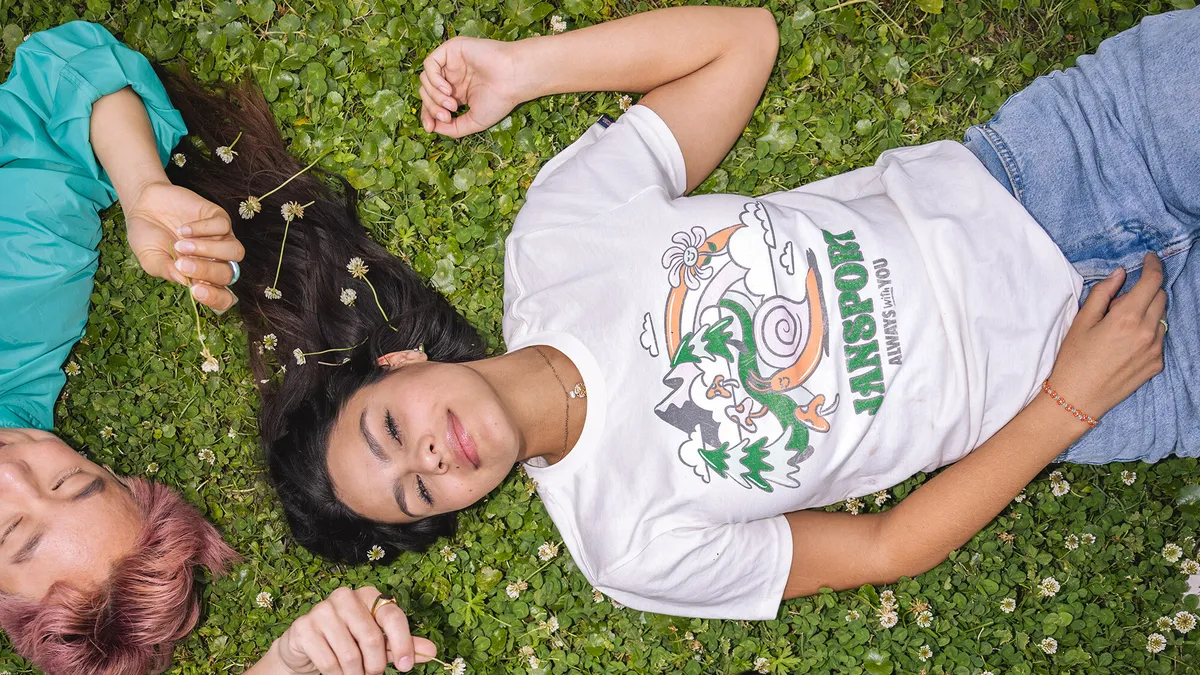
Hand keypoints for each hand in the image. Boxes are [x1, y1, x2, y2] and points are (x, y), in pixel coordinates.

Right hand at [123, 180, 243, 311]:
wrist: (143, 206)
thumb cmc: (148, 238)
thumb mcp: (151, 259)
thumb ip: (167, 271)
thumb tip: (186, 282)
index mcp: (202, 278)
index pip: (222, 297)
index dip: (215, 298)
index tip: (196, 291)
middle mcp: (216, 260)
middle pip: (227, 274)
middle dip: (206, 271)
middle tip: (181, 262)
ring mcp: (220, 239)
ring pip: (235, 251)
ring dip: (209, 250)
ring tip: (181, 245)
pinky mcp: (219, 218)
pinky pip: (223, 226)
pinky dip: (203, 229)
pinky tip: (182, 229)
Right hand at [272, 586, 436, 674]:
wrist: (306, 648)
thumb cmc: (348, 641)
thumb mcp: (379, 644)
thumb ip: (402, 645)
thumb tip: (432, 651)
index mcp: (368, 595)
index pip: (392, 616)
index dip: (403, 643)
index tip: (406, 667)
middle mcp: (345, 597)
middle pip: (371, 638)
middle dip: (375, 666)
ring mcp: (322, 610)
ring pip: (350, 654)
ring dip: (355, 674)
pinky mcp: (304, 627)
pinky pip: (329, 661)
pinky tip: (337, 674)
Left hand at [419, 36, 521, 137]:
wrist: (513, 79)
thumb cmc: (500, 99)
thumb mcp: (474, 121)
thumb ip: (453, 128)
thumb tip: (432, 128)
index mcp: (457, 92)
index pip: (432, 102)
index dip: (427, 115)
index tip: (429, 127)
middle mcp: (452, 76)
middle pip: (427, 92)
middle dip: (432, 107)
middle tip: (447, 115)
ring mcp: (451, 63)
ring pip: (426, 79)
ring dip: (434, 95)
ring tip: (451, 104)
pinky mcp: (451, 49)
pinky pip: (430, 64)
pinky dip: (434, 80)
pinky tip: (448, 89)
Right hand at [1048, 252, 1166, 417]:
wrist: (1077, 399)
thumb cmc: (1073, 359)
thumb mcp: (1081, 321)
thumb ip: (1102, 293)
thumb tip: (1119, 275)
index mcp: (1127, 317)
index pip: (1152, 281)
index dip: (1153, 265)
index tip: (1149, 259)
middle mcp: (1147, 332)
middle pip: (1161, 297)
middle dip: (1146, 291)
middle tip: (1120, 301)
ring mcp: (1155, 350)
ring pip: (1162, 318)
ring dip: (1148, 312)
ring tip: (1121, 326)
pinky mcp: (1156, 365)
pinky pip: (1159, 339)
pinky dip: (1147, 333)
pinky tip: (1125, 344)